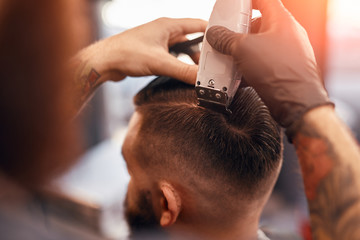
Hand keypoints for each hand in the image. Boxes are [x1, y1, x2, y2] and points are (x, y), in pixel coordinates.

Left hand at [83, 18, 206, 83]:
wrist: (104, 62)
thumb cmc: (126, 54)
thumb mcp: (160, 63)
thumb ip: (183, 71)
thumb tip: (201, 80)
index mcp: (168, 25)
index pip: (198, 24)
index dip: (212, 33)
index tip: (223, 44)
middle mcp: (164, 30)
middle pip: (191, 38)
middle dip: (201, 52)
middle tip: (210, 67)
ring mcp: (157, 41)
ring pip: (181, 48)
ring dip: (189, 60)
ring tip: (196, 73)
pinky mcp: (151, 51)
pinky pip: (171, 55)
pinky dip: (178, 63)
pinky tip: (181, 73)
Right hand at [206, 0, 332, 136]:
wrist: (295, 102)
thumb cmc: (278, 71)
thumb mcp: (243, 49)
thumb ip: (226, 39)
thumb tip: (215, 34)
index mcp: (281, 20)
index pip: (263, 0)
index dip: (247, 1)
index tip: (235, 5)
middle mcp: (287, 33)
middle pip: (260, 23)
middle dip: (241, 30)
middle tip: (226, 35)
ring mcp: (287, 52)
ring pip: (260, 45)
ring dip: (243, 50)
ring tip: (230, 56)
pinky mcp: (284, 69)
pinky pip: (263, 61)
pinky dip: (250, 65)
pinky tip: (239, 74)